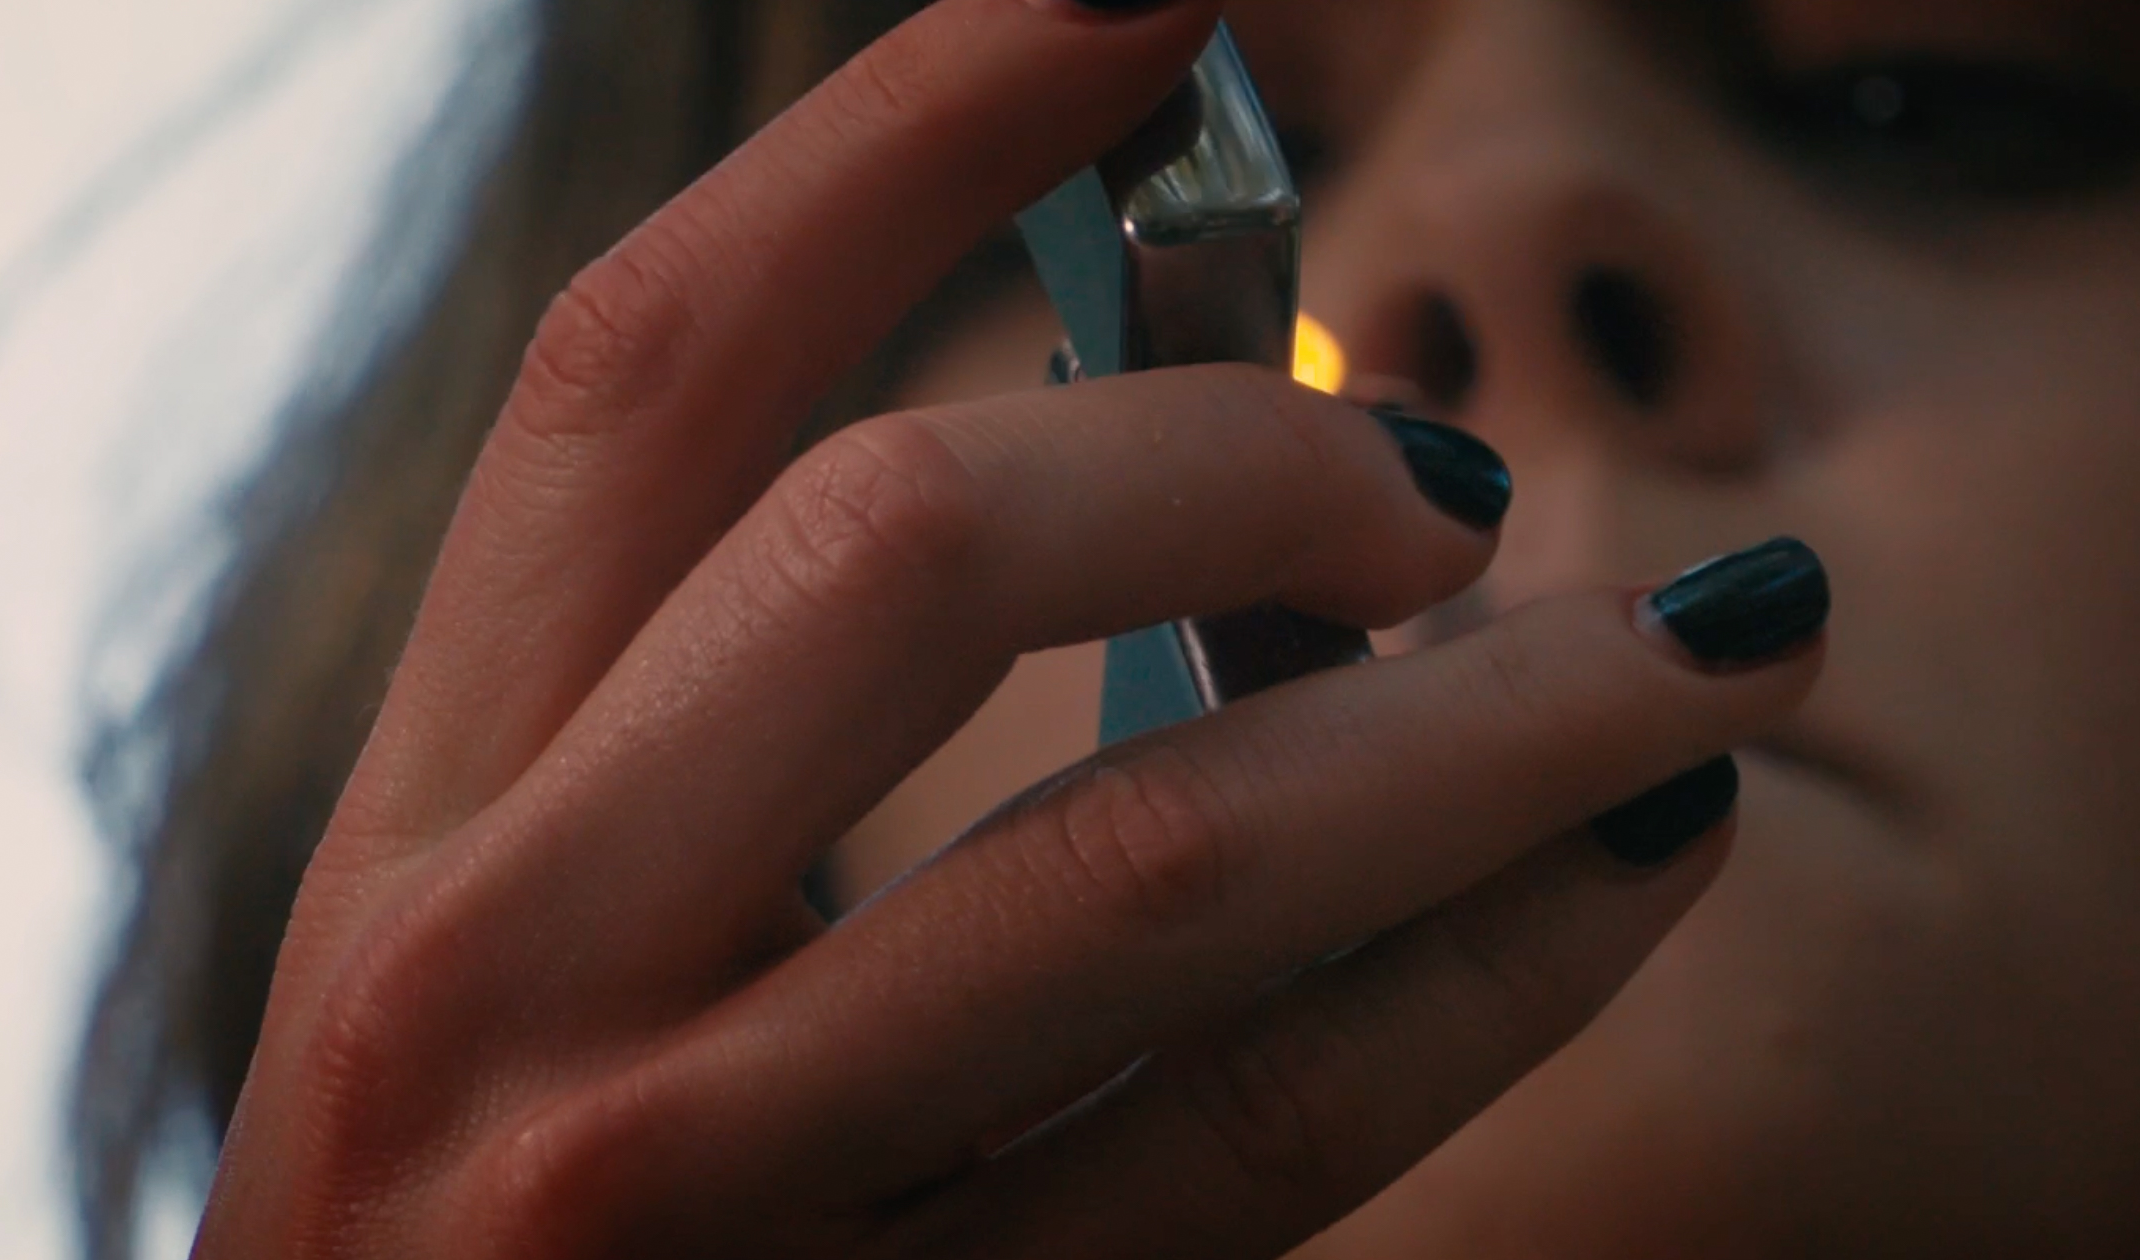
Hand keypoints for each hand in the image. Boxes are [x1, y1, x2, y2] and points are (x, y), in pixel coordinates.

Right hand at [193, 2, 1823, 1255]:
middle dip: (1233, 450)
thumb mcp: (546, 948)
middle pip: (897, 544)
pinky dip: (1502, 968)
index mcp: (424, 821)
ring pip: (1155, 860)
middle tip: (1439, 481)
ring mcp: (693, 1201)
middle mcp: (504, 983)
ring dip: (1495, 716)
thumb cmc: (509, 1248)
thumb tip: (1158, 434)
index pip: (660, 373)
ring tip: (1716, 640)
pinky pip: (1266, 1135)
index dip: (917, 124)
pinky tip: (1641, 869)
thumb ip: (757, 712)